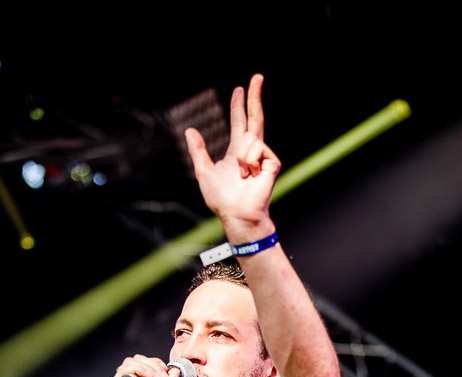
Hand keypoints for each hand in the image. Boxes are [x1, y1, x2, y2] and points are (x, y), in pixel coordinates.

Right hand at [103, 356, 178, 376]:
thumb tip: (174, 372)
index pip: (147, 367)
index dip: (158, 366)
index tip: (167, 376)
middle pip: (138, 361)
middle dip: (153, 364)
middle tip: (163, 376)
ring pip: (129, 363)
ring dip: (146, 366)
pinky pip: (122, 372)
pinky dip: (137, 370)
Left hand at [185, 74, 280, 240]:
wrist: (237, 215)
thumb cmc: (222, 200)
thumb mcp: (204, 172)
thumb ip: (198, 151)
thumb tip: (190, 131)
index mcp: (237, 151)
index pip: (240, 122)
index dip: (239, 105)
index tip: (239, 90)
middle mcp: (251, 150)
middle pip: (255, 117)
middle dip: (255, 96)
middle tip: (257, 76)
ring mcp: (263, 156)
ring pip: (250, 137)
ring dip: (242, 158)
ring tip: (243, 175)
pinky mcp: (271, 162)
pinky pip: (257, 148)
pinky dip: (250, 162)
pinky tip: (252, 176)